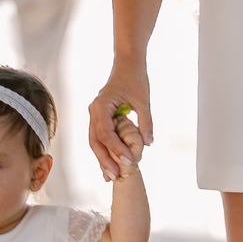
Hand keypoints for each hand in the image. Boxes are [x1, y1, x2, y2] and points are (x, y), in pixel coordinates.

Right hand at [88, 63, 152, 180]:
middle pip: (95, 140)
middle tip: (114, 176)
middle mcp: (94, 111)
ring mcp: (95, 115)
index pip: (106, 133)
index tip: (129, 160)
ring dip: (102, 158)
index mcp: (101, 106)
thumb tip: (148, 144)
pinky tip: (110, 165)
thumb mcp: (143, 100)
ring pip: (95, 141)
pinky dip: (104, 150)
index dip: (116, 149)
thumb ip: (145, 122)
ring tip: (110, 176)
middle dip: (105, 159)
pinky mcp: (100, 118)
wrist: (127, 64)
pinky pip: (99, 137)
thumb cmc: (135, 78)